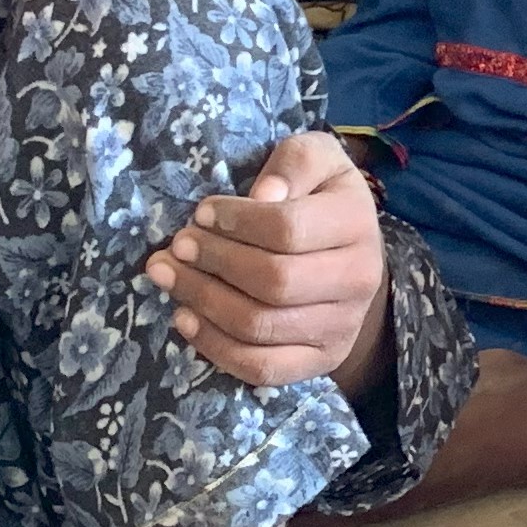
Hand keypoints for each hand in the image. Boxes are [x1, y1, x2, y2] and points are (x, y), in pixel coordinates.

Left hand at [148, 130, 387, 387]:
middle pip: (273, 281)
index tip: (201, 213)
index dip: (236, 221)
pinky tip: (185, 319)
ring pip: (260, 325)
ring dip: (202, 300)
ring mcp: (341, 327)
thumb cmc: (319, 199)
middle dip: (214, 262)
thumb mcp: (317, 159)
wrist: (351, 257)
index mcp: (357, 223)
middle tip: (177, 246)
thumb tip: (264, 194)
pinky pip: (261, 367)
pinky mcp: (320, 361)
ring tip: (167, 276)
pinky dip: (215, 347)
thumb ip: (296, 162)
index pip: (288, 229)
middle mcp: (358, 279)